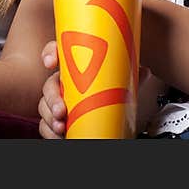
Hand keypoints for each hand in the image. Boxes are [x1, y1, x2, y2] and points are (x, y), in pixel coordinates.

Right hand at [37, 40, 152, 138]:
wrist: (118, 120)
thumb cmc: (116, 94)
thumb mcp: (126, 82)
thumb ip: (133, 75)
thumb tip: (143, 71)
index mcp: (76, 66)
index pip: (57, 52)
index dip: (50, 53)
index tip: (51, 63)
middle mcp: (65, 83)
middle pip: (49, 85)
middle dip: (51, 98)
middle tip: (62, 111)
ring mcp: (60, 102)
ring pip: (44, 106)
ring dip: (49, 118)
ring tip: (61, 128)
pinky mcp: (58, 121)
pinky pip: (45, 125)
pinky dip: (49, 132)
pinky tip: (59, 136)